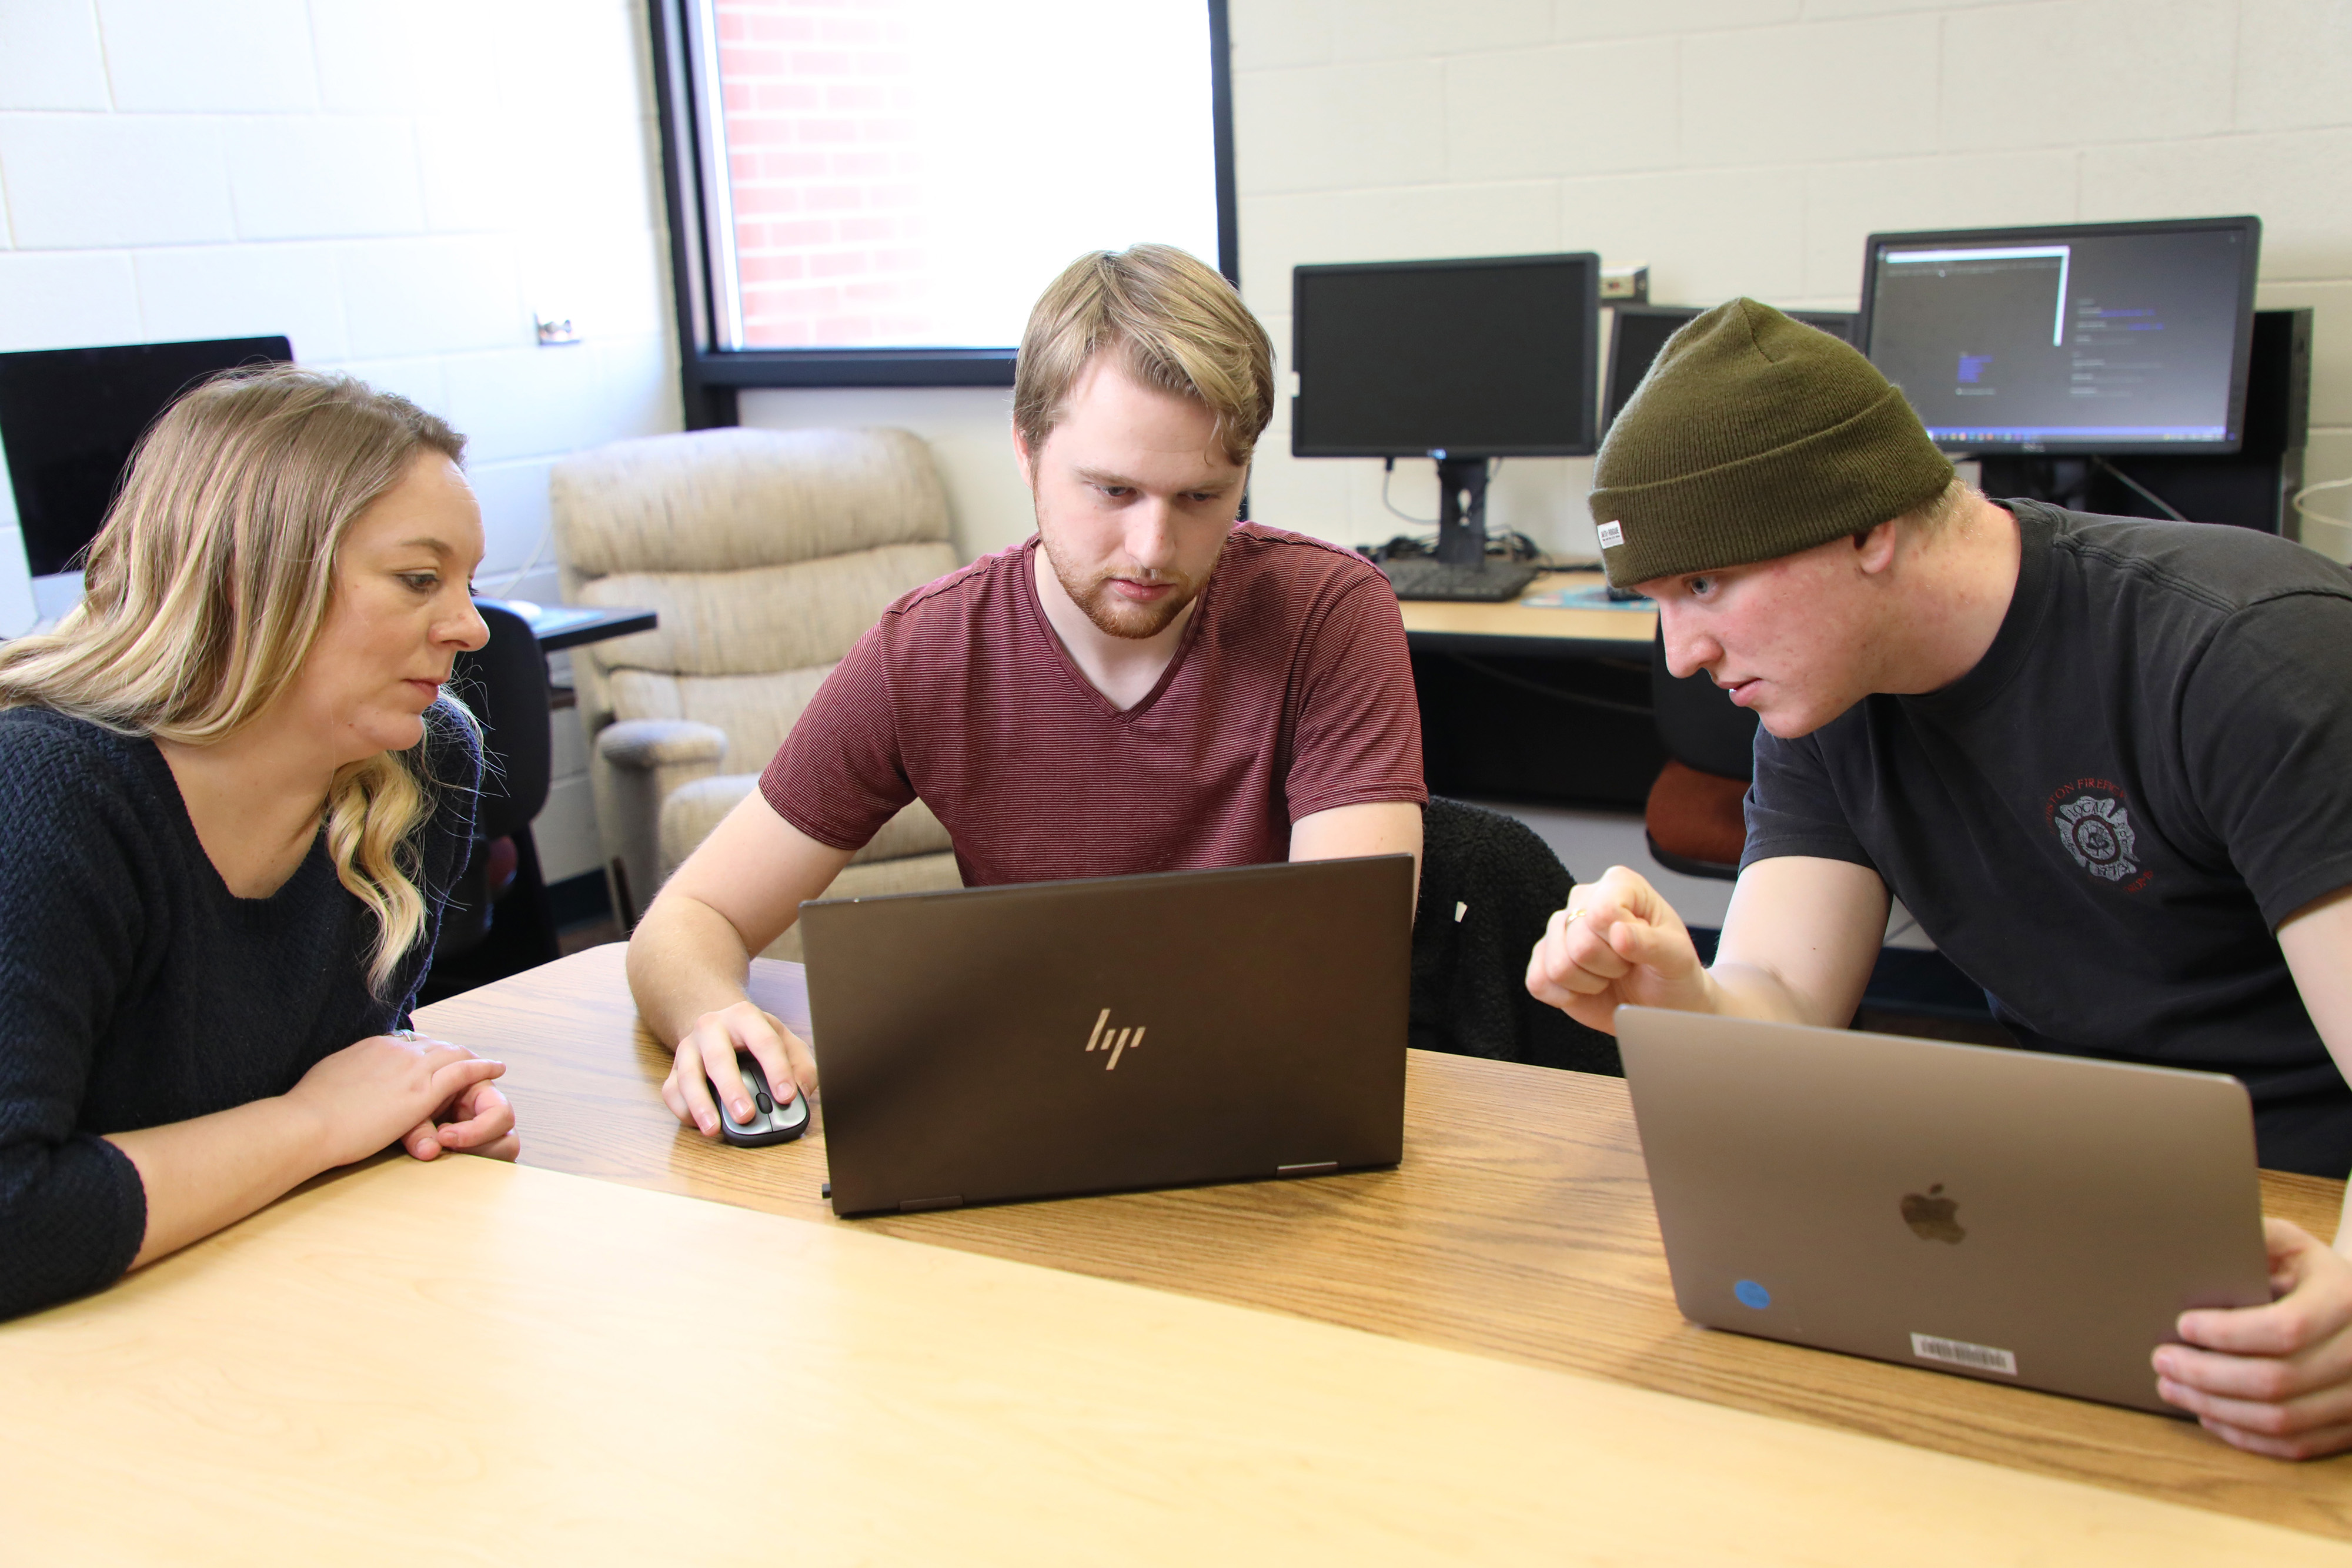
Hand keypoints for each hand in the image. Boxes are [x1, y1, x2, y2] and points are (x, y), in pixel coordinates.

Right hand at [285, 1032, 508, 1169]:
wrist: (306, 1125)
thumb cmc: (307, 1113)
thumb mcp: (325, 1081)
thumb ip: (343, 1076)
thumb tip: (342, 1080)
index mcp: (372, 1046)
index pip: (408, 1044)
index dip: (424, 1052)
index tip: (431, 1060)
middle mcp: (396, 1051)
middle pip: (435, 1045)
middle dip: (451, 1055)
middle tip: (465, 1063)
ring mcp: (412, 1069)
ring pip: (454, 1055)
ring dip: (471, 1061)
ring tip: (488, 1066)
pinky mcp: (423, 1092)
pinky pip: (465, 1072)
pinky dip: (483, 1068)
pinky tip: (497, 1069)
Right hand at [660, 1000, 814, 1137]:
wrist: (719, 1025)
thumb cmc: (756, 1039)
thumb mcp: (786, 1043)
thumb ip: (801, 1068)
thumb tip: (800, 1095)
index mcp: (745, 1017)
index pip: (764, 1041)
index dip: (777, 1069)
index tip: (787, 1096)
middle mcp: (712, 1027)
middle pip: (719, 1058)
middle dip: (732, 1089)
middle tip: (746, 1115)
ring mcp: (688, 1047)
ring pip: (688, 1075)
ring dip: (701, 1104)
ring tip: (714, 1129)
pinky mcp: (673, 1068)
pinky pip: (672, 1091)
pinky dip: (684, 1111)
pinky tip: (700, 1125)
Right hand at [1525, 865, 1713, 1032]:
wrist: (1660, 1002)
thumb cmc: (1671, 973)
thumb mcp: (1677, 958)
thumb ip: (1651, 943)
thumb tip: (1618, 934)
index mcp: (1619, 884)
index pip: (1602, 912)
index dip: (1622, 943)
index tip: (1639, 948)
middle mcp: (1584, 899)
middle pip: (1579, 944)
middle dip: (1609, 966)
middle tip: (1627, 966)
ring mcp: (1560, 929)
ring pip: (1557, 966)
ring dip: (1590, 983)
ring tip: (1609, 976)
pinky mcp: (1544, 958)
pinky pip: (1538, 982)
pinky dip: (1567, 996)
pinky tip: (1587, 989)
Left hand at [2154, 1219, 2351, 1457]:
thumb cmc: (2311, 1275)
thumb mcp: (2290, 1244)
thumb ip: (2253, 1238)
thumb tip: (2196, 1240)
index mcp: (2344, 1300)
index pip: (2286, 1328)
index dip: (2229, 1332)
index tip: (2182, 1324)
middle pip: (2276, 1380)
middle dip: (2206, 1374)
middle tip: (2161, 1360)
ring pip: (2281, 1420)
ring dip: (2215, 1408)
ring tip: (2171, 1387)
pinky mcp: (2350, 1428)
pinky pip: (2294, 1445)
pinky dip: (2244, 1436)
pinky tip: (2208, 1415)